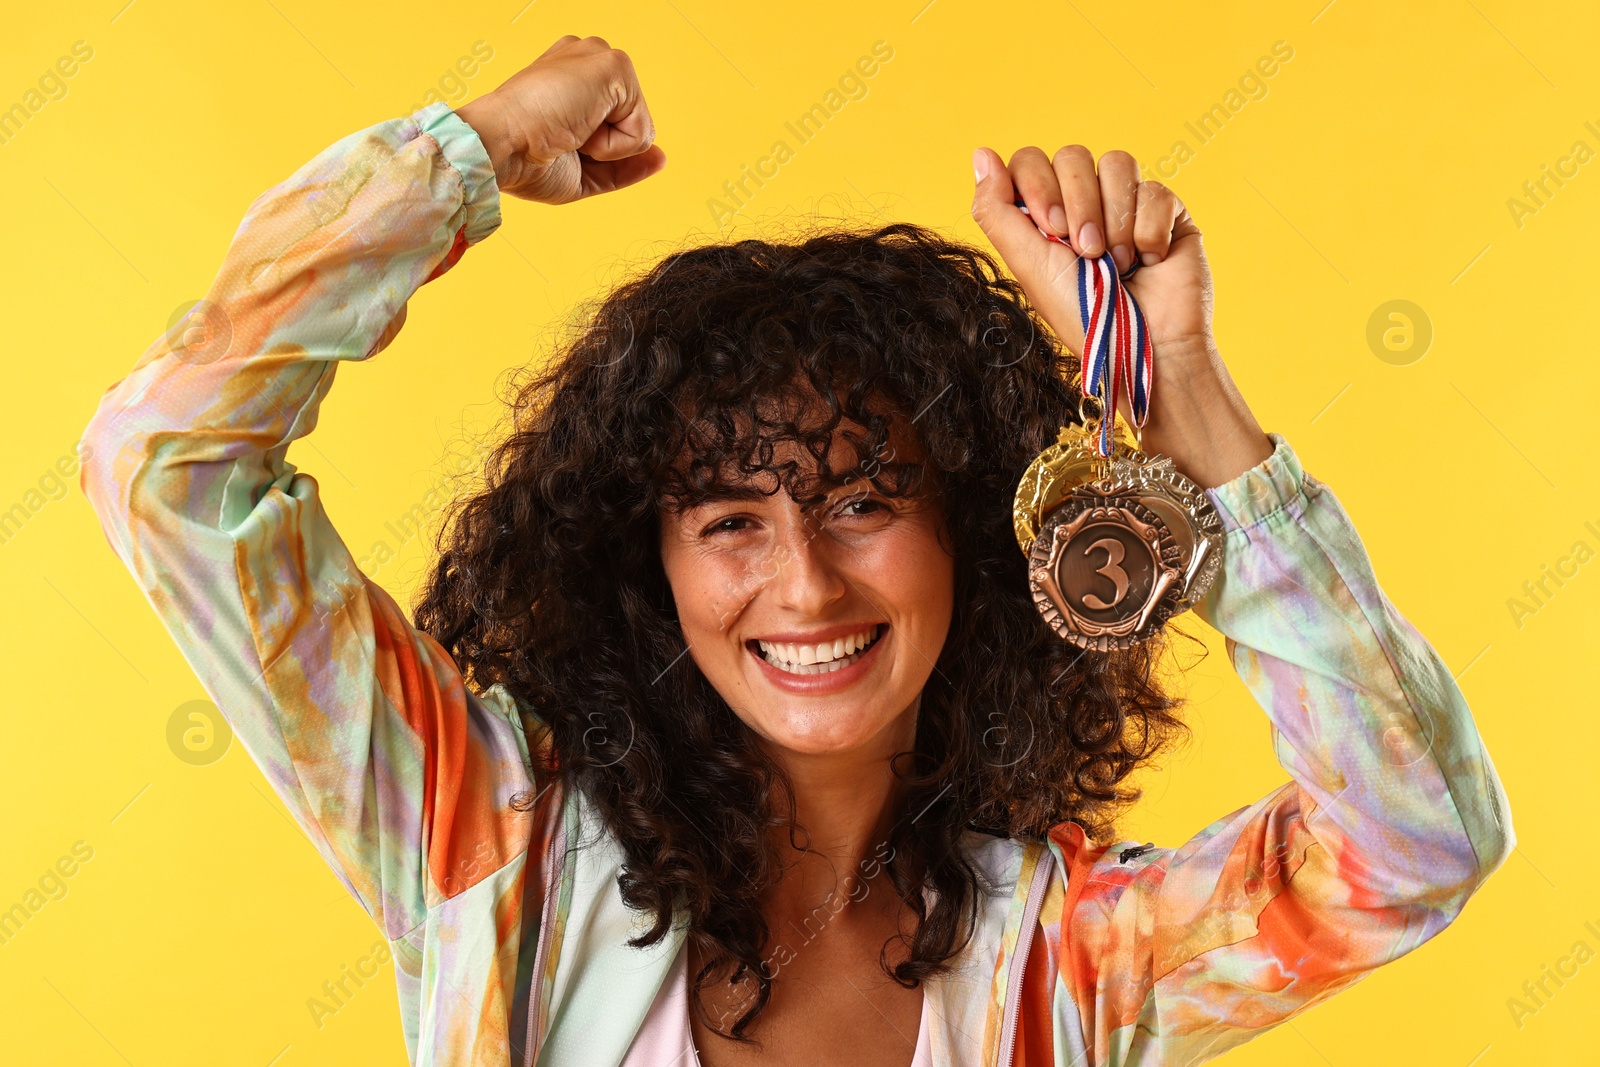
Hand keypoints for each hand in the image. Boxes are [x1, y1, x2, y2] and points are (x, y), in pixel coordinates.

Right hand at [456, 35, 665, 203]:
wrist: (499, 146)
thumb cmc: (525, 160)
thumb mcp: (583, 172)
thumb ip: (623, 166)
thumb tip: (661, 158)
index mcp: (572, 77)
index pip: (616, 126)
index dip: (598, 153)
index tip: (555, 142)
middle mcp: (586, 60)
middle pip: (632, 127)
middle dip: (605, 150)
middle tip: (560, 137)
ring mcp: (599, 57)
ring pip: (639, 129)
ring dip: (606, 148)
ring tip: (566, 130)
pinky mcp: (613, 65)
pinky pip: (640, 131)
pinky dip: (612, 146)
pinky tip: (576, 126)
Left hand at [971, 145, 1271, 488]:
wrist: (1145, 344)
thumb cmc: (1082, 314)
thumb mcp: (1028, 264)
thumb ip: (997, 210)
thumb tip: (981, 153)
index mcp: (1046, 215)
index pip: (1031, 160)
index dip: (1039, 184)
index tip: (1051, 226)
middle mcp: (1085, 204)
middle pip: (1073, 155)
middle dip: (1079, 203)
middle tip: (1087, 251)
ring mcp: (1127, 205)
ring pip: (1117, 163)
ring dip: (1114, 219)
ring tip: (1118, 262)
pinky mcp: (1167, 212)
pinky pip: (1155, 187)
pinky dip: (1149, 229)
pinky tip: (1150, 260)